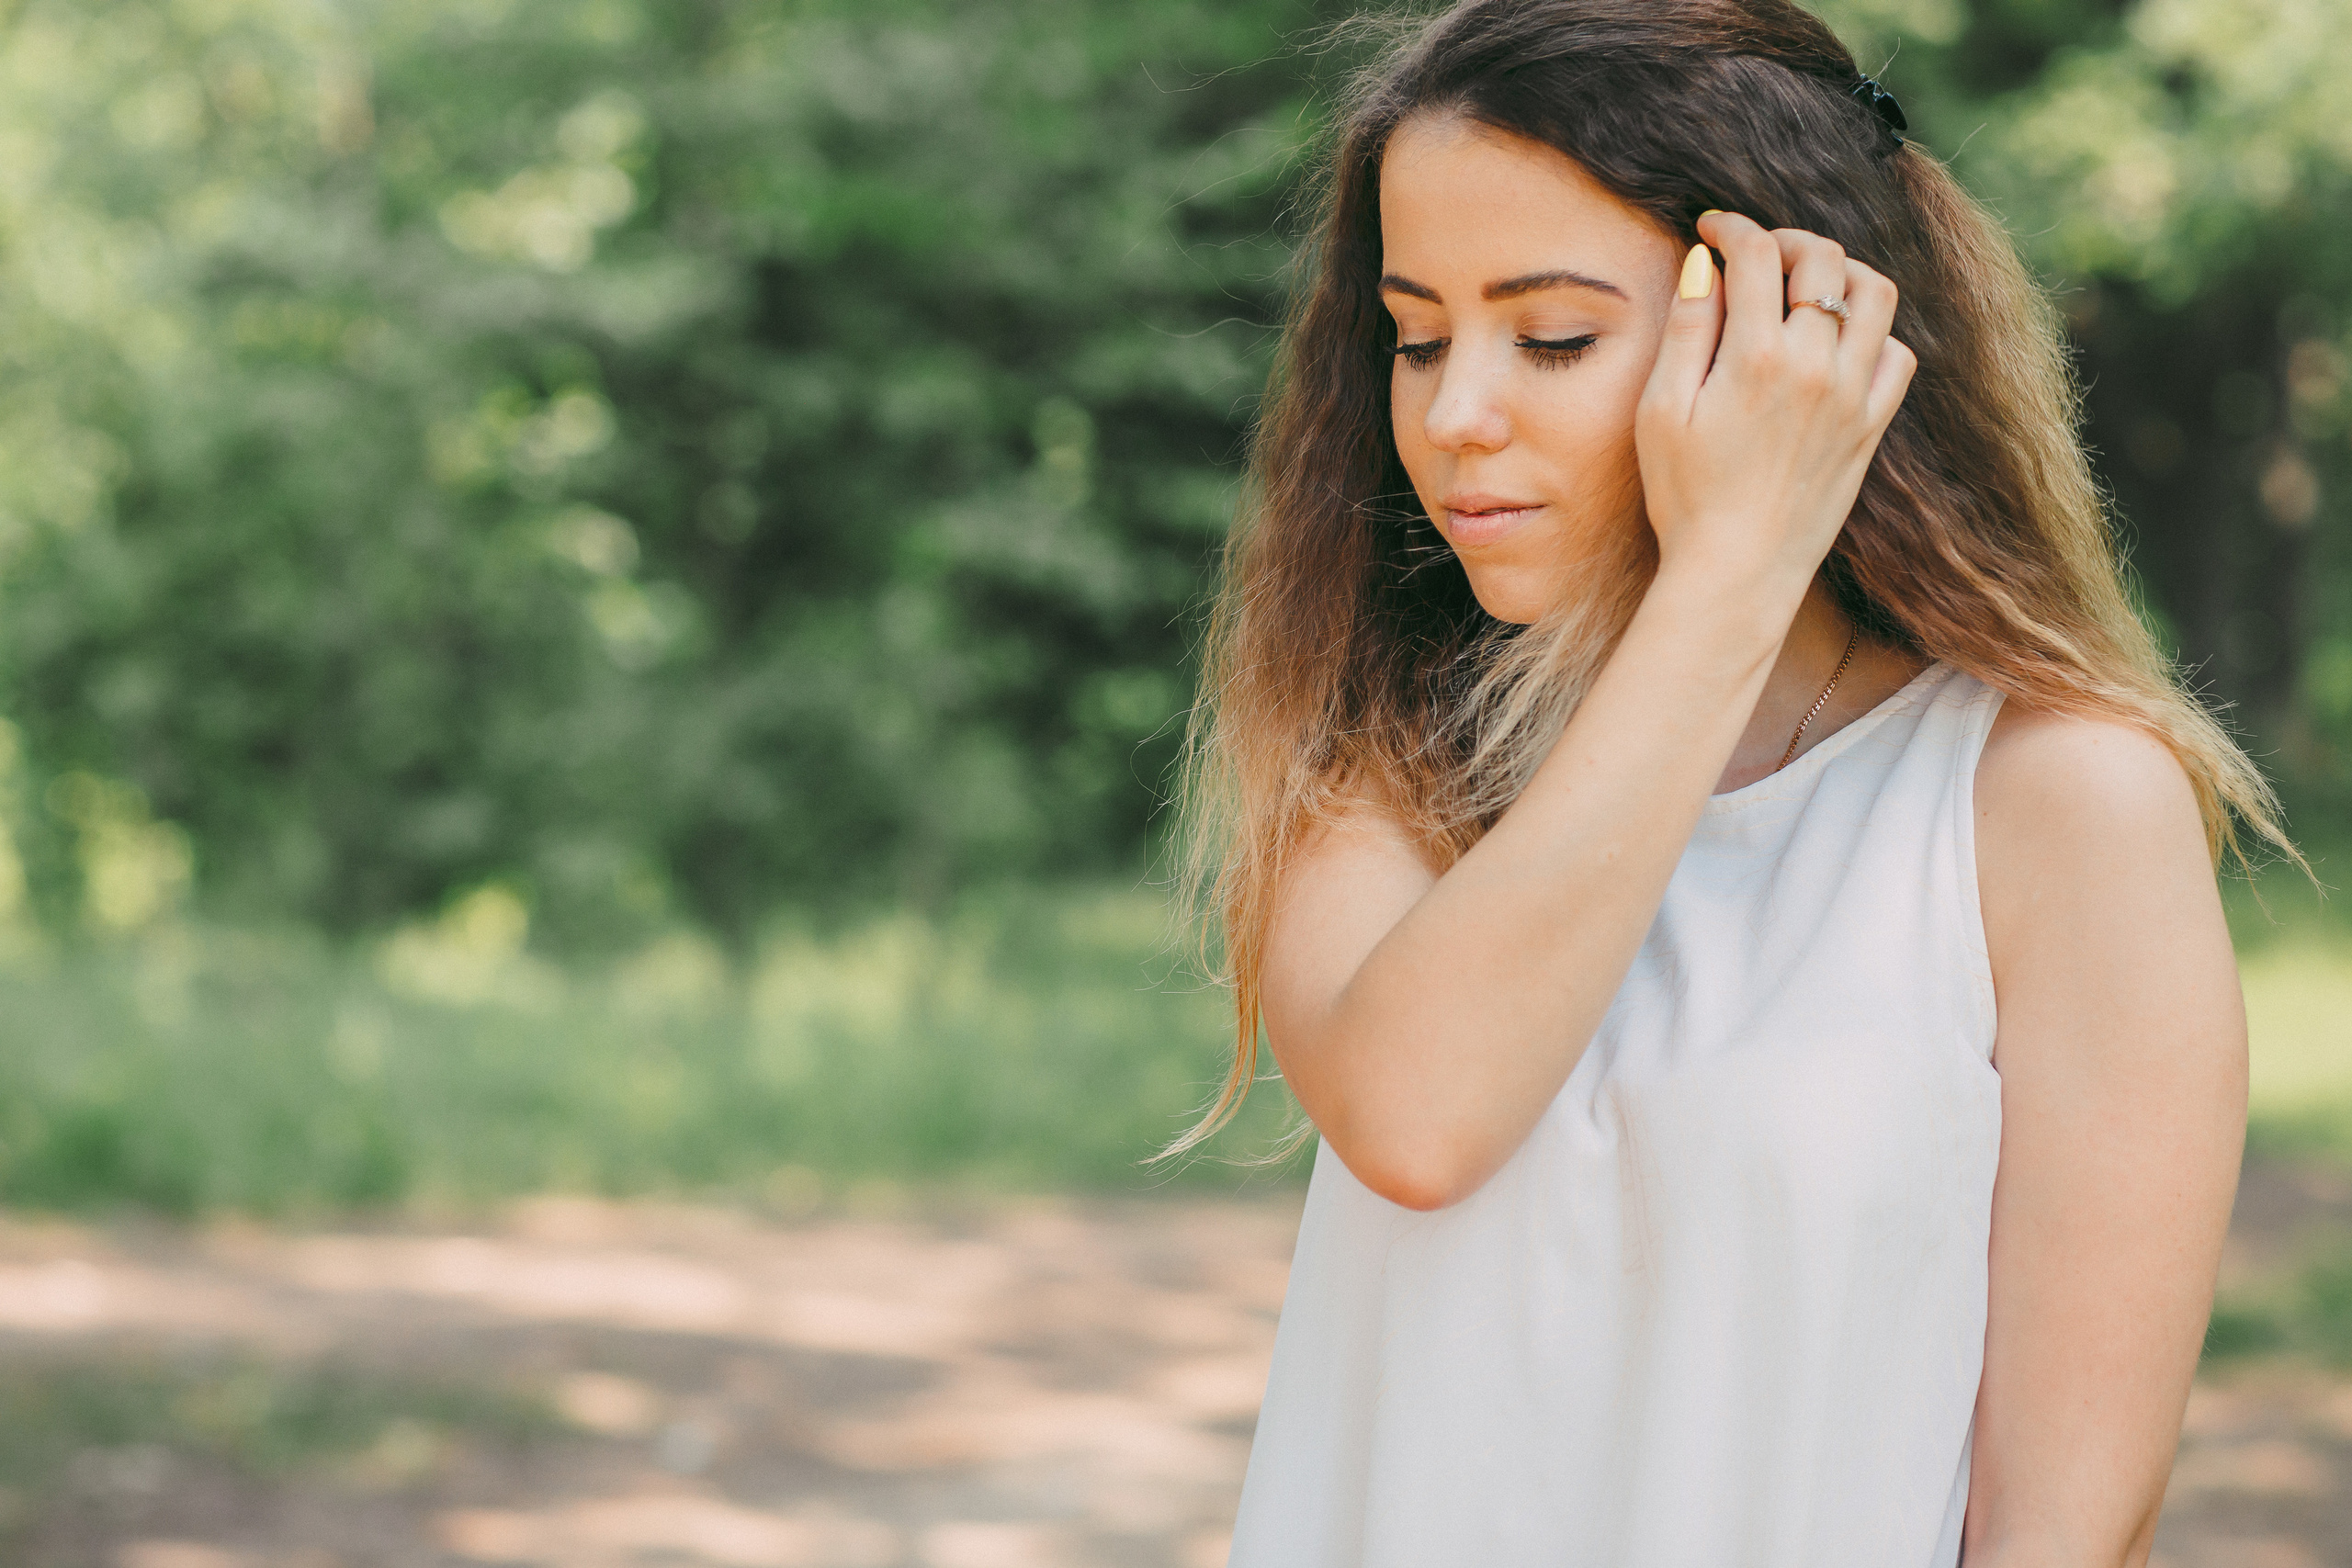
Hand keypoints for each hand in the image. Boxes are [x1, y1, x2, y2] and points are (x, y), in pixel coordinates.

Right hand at [1633, 211, 1915, 599]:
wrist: (1737, 571)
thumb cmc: (1685, 496)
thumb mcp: (1662, 411)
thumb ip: (1687, 329)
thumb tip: (1706, 264)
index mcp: (1756, 356)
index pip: (1756, 254)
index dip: (1731, 228)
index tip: (1712, 230)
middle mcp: (1816, 366)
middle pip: (1823, 258)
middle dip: (1786, 239)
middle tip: (1756, 255)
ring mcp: (1852, 395)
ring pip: (1875, 293)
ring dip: (1842, 272)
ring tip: (1806, 286)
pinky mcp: (1871, 426)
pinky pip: (1897, 354)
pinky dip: (1873, 333)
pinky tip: (1836, 344)